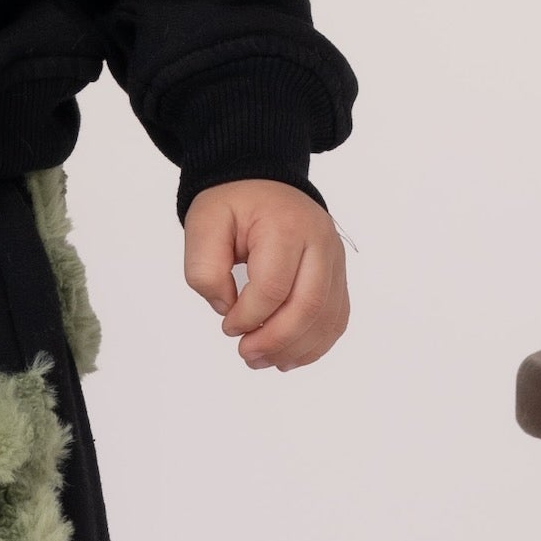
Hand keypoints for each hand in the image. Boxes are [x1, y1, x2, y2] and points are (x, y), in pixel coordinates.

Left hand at [182, 180, 348, 372]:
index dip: (248, 316)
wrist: (262, 181)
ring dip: (296, 349)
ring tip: (264, 360)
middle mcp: (319, 241)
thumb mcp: (203, 224)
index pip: (273, 287)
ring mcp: (334, 258)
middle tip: (246, 354)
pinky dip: (316, 343)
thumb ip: (204, 269)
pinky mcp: (337, 274)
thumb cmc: (232, 203)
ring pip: (327, 317)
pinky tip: (289, 355)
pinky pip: (336, 317)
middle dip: (275, 340)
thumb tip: (227, 308)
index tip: (227, 325)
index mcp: (285, 225)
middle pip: (308, 306)